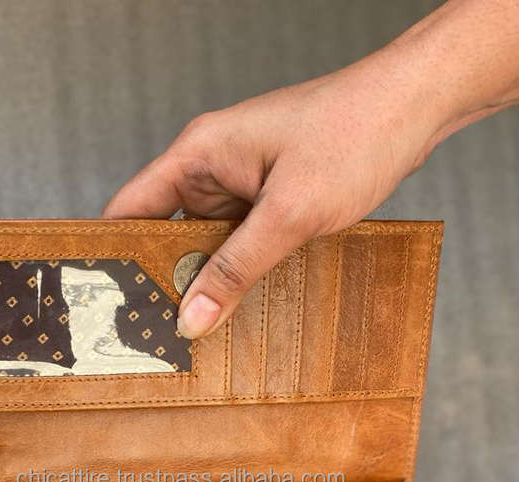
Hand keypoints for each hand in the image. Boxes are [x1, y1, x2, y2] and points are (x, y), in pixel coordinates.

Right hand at [103, 0, 518, 338]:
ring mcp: (243, 183)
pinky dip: (239, 272)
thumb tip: (192, 319)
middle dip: (163, 281)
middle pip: (167, 233)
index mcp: (199, 154)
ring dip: (206, 282)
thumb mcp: (289, 214)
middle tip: (155, 337)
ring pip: (207, 243)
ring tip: (196, 333)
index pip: (131, 208)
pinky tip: (241, 308)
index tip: (104, 303)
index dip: (113, 254)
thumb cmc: (353, 136)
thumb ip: (237, 269)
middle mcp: (213, 168)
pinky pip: (240, 242)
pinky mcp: (270, 197)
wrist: (414, 107)